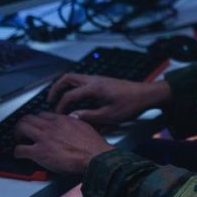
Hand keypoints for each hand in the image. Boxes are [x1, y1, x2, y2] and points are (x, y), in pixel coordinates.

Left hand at [14, 112, 113, 175]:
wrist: (94, 156)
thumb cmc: (93, 145)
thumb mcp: (86, 126)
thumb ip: (76, 121)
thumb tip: (73, 120)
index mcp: (62, 120)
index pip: (42, 114)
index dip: (37, 120)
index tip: (37, 125)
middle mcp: (51, 126)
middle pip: (28, 118)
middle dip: (23, 125)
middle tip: (23, 132)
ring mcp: (44, 138)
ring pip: (21, 128)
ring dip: (18, 135)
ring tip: (19, 140)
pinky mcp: (40, 152)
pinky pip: (20, 149)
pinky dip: (17, 152)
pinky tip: (19, 155)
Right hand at [48, 73, 171, 125]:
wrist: (146, 95)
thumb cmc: (131, 105)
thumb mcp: (109, 115)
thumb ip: (89, 116)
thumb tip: (72, 118)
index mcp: (94, 88)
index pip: (69, 95)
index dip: (60, 106)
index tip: (57, 116)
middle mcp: (94, 80)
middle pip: (67, 79)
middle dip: (55, 89)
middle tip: (49, 101)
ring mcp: (98, 79)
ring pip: (74, 78)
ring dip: (64, 87)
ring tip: (59, 100)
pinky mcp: (102, 82)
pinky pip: (82, 81)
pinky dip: (73, 87)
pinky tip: (75, 99)